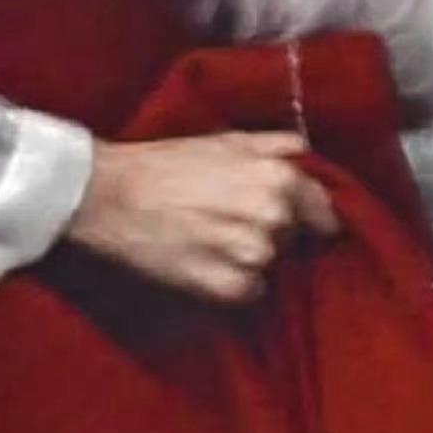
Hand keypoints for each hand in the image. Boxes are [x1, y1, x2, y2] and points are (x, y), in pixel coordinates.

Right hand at [61, 129, 341, 302]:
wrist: (109, 196)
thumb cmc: (164, 163)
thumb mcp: (225, 140)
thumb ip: (275, 145)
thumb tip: (306, 154)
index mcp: (280, 178)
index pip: (323, 211)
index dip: (308, 216)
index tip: (293, 220)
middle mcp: (273, 218)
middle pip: (293, 239)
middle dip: (271, 233)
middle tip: (228, 221)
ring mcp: (251, 256)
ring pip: (270, 267)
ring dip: (248, 260)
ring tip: (210, 241)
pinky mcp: (226, 288)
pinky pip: (248, 292)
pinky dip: (230, 284)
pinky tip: (202, 262)